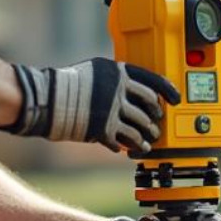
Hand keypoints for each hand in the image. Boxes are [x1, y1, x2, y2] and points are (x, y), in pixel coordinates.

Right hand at [2, 58, 180, 151]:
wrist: (46, 100)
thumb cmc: (67, 85)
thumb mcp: (94, 71)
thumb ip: (115, 79)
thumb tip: (133, 93)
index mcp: (118, 71)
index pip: (152, 80)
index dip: (168, 90)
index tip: (174, 99)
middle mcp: (118, 89)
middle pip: (149, 106)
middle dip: (155, 119)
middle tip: (156, 125)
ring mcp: (112, 109)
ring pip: (141, 127)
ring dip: (146, 137)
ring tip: (146, 143)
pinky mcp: (104, 129)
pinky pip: (125, 141)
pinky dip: (128, 146)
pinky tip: (127, 149)